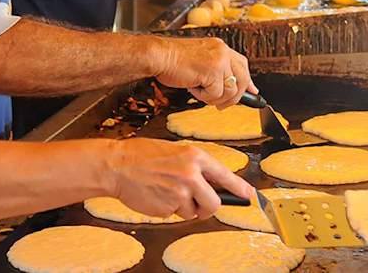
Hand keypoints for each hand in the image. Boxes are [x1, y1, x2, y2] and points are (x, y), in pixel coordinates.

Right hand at [107, 138, 254, 219]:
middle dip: (207, 209)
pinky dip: (168, 210)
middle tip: (198, 205)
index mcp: (196, 157)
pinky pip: (175, 215)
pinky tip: (157, 196)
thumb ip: (195, 166)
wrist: (117, 165)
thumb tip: (215, 181)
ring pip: (194, 212)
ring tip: (166, 192)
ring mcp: (180, 192)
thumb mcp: (174, 152)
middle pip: (215, 204)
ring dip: (184, 208)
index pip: (226, 176)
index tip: (250, 197)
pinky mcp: (168, 207)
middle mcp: (192, 174)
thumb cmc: (142, 156)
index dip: (241, 189)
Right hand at [153, 36, 256, 107]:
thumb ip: (216, 71)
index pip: (242, 64)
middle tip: (220, 105)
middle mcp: (223, 51)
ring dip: (214, 97)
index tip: (253, 92)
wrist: (158, 56)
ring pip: (230, 91)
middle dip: (233, 97)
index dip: (248, 81)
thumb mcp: (200, 62)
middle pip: (243, 80)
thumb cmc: (172, 61)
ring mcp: (219, 60)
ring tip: (199, 91)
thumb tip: (231, 87)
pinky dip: (203, 96)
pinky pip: (216, 94)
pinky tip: (193, 87)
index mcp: (220, 47)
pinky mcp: (213, 71)